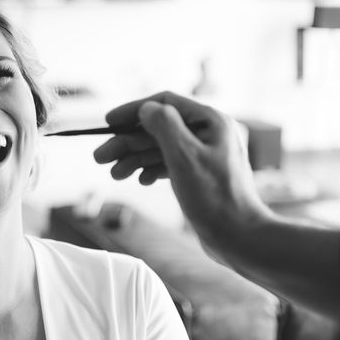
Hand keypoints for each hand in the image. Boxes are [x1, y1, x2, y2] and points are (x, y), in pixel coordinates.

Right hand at [93, 91, 269, 247]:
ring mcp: (205, 155)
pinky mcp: (201, 175)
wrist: (239, 237)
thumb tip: (146, 109)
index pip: (165, 103)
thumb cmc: (215, 198)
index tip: (108, 122)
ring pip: (161, 149)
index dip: (133, 111)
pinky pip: (170, 164)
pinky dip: (151, 170)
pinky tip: (140, 180)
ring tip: (114, 174)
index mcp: (210, 121)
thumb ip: (163, 126)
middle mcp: (209, 133)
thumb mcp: (184, 156)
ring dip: (135, 159)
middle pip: (159, 129)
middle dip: (128, 142)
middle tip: (100, 158)